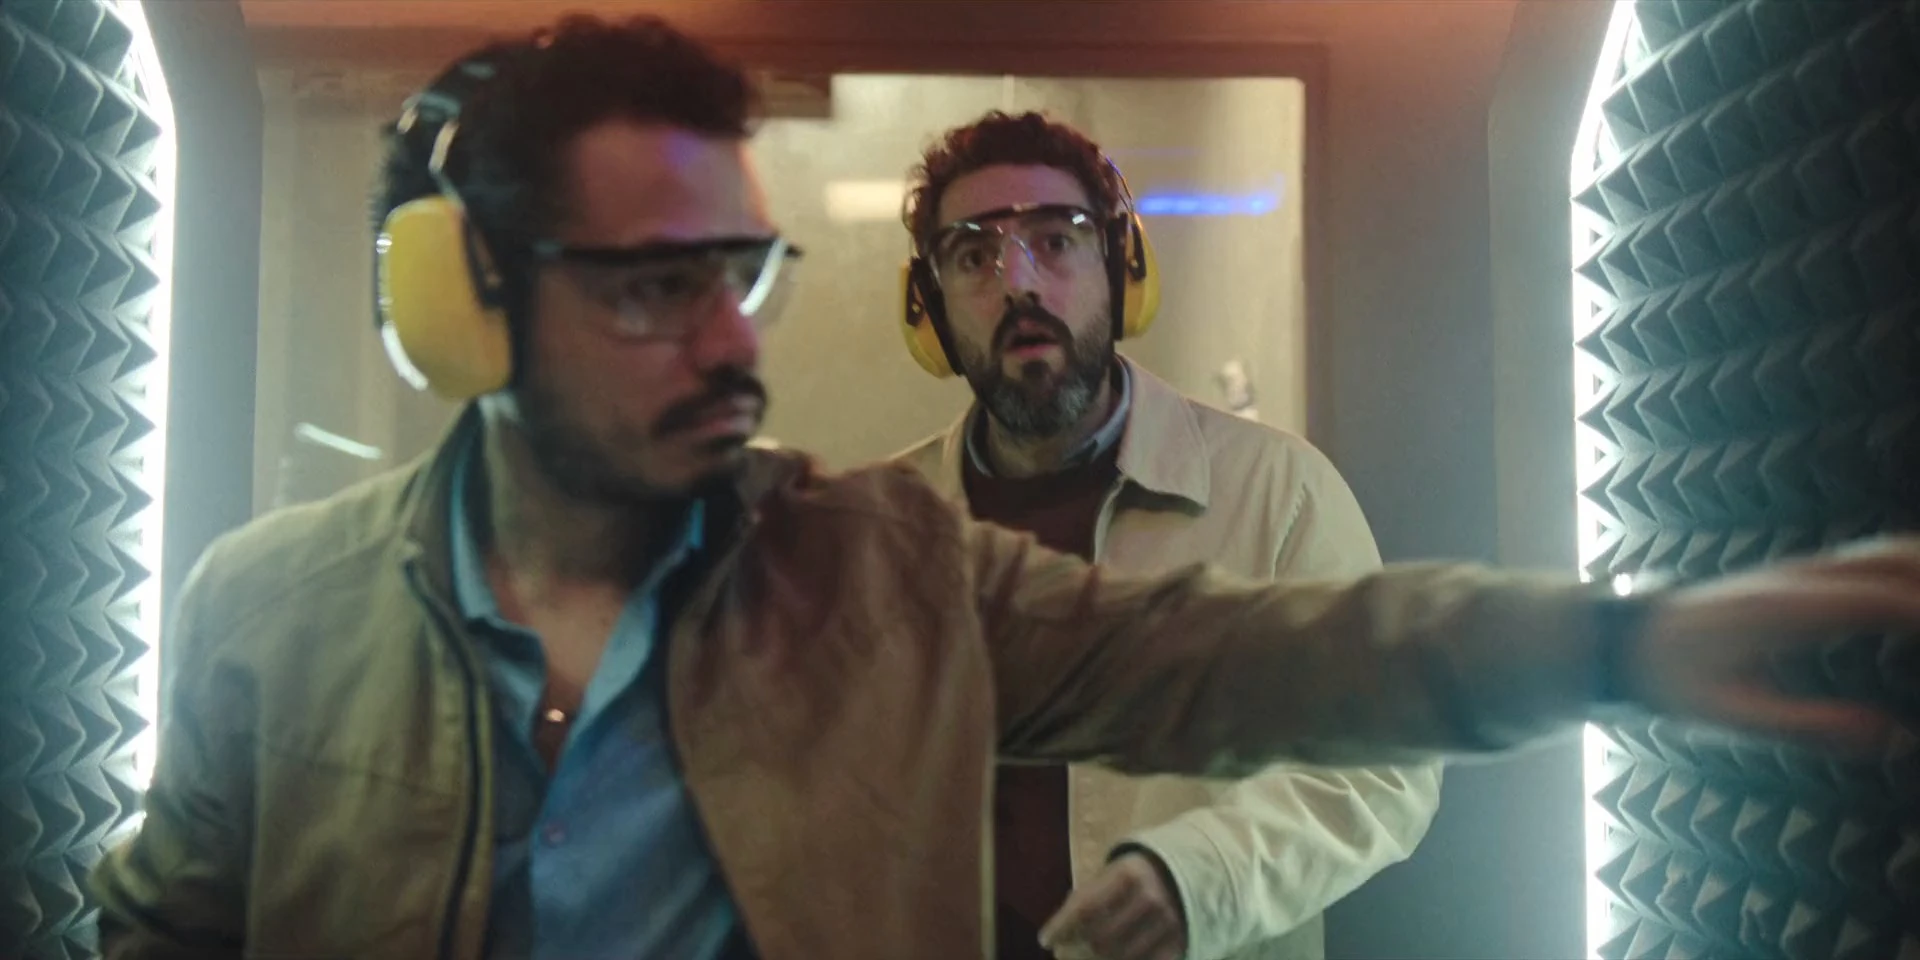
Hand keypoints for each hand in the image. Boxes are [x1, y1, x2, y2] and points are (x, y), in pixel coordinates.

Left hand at [1037, 851, 1187, 959]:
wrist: (1182, 876)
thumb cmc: (1133, 877)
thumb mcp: (1109, 874)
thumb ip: (1085, 899)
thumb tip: (1054, 936)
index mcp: (1128, 874)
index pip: (1085, 907)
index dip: (1061, 927)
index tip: (1045, 940)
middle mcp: (1151, 898)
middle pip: (1101, 939)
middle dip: (1076, 951)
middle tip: (1063, 954)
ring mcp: (1168, 923)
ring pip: (1121, 958)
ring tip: (1085, 957)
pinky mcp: (1178, 944)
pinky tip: (1115, 959)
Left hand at [1631, 535, 1919, 752]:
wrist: (1626, 639)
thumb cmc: (1672, 680)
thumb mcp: (1732, 716)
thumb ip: (1807, 728)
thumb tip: (1891, 739)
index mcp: (1784, 608)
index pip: (1878, 600)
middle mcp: (1798, 578)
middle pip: (1891, 560)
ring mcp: (1800, 572)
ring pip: (1885, 554)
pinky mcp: (1801, 579)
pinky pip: (1870, 564)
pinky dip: (1910, 569)